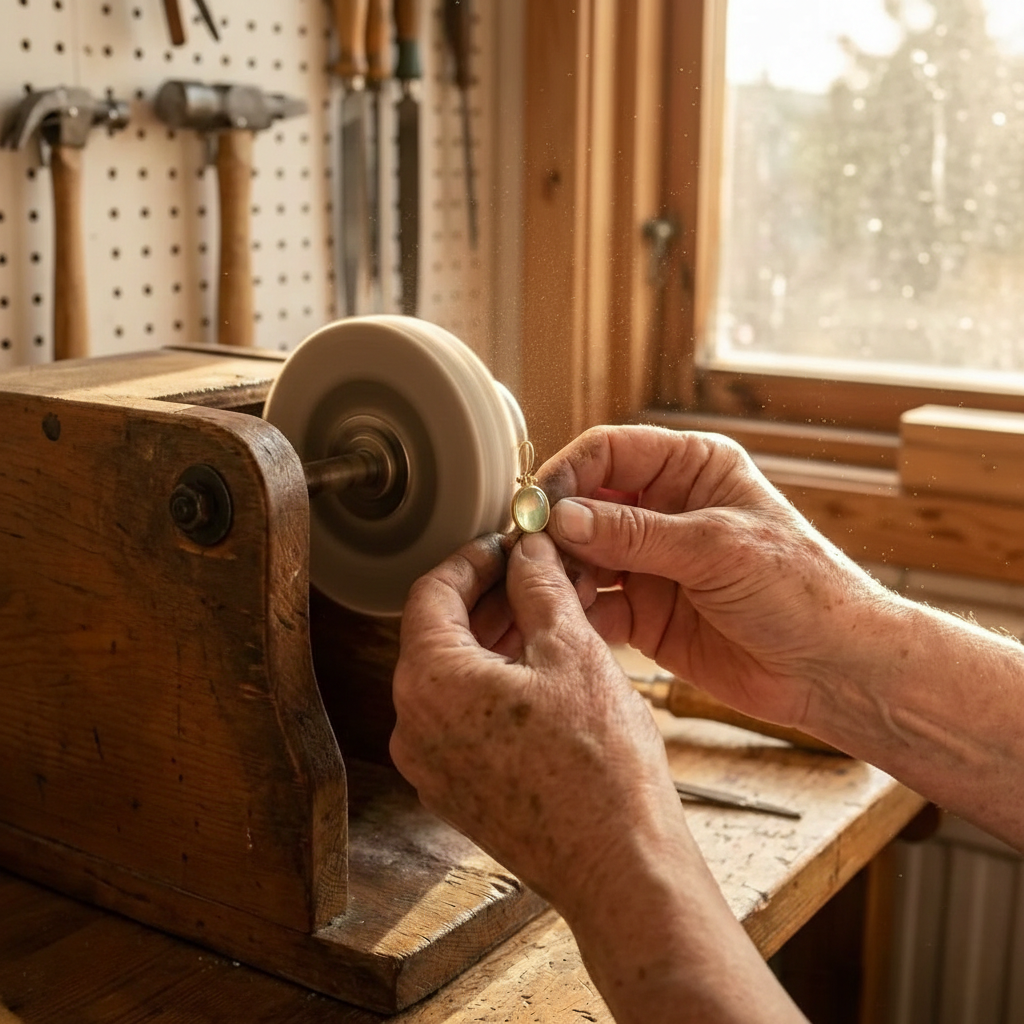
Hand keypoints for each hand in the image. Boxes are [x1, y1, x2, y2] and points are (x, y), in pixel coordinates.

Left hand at [390, 529, 683, 917]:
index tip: (504, 544)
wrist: (620, 868)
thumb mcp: (573, 652)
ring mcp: (431, 765)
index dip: (471, 559)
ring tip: (545, 617)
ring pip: (452, 677)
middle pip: (438, 635)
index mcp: (430, 683)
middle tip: (532, 574)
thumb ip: (540, 588)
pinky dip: (492, 684)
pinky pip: (462, 718)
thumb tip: (528, 551)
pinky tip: (539, 670)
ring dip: (493, 640)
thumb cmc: (600, 768)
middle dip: (487, 598)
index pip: (431, 593)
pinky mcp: (456, 791)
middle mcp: (414, 727)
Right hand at [539, 425, 889, 730]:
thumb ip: (636, 533)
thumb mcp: (717, 548)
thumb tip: (562, 518)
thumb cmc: (801, 590)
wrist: (834, 669)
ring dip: (558, 573)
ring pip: (581, 557)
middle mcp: (664, 510)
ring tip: (544, 592)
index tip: (535, 507)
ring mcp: (650, 563)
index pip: (608, 452)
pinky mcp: (642, 613)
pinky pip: (592, 605)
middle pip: (584, 505)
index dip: (567, 474)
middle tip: (527, 555)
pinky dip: (572, 612)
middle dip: (554, 529)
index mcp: (690, 470)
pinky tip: (562, 622)